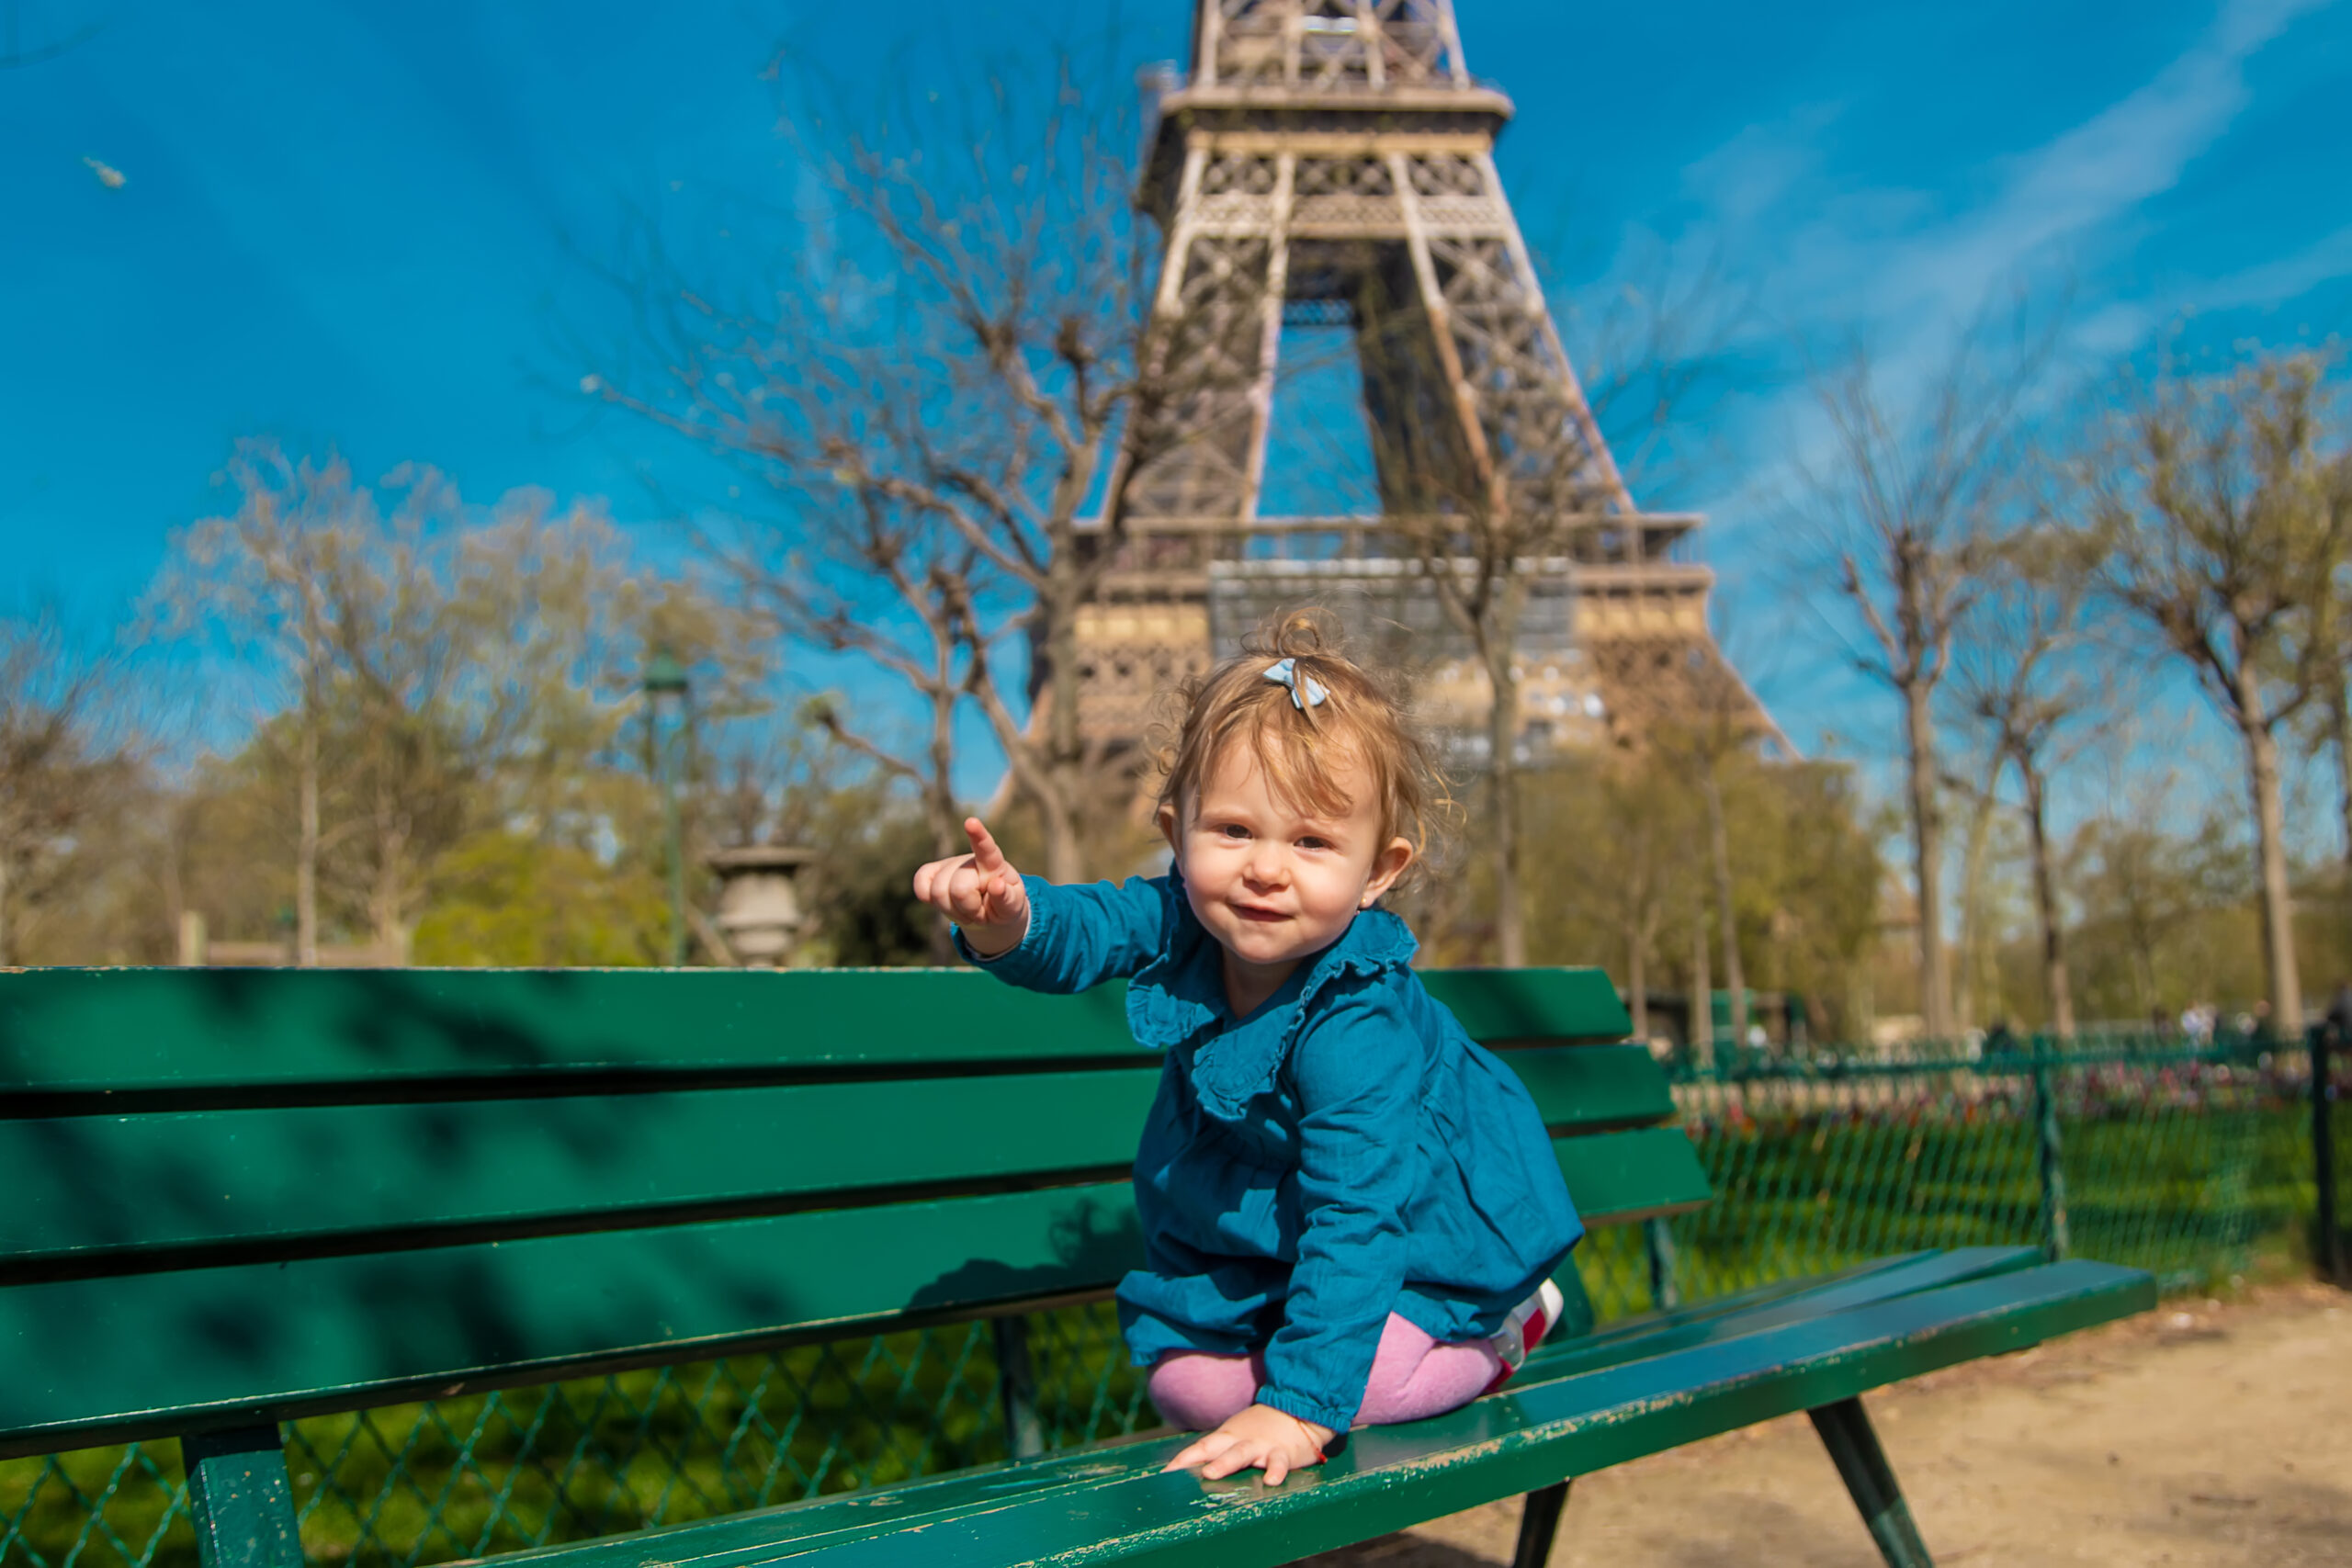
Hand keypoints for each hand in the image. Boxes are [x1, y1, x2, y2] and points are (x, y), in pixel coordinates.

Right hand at [911, 818, 1030, 955]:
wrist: (987, 912)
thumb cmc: (1001, 906)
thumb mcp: (1012, 908)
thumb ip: (1007, 899)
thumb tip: (997, 884)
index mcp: (993, 864)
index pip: (986, 848)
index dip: (978, 835)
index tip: (971, 822)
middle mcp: (968, 860)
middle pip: (959, 888)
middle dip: (969, 909)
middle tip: (980, 914)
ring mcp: (948, 865)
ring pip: (938, 892)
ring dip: (953, 911)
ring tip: (967, 911)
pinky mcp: (930, 874)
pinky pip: (921, 888)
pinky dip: (932, 902)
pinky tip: (947, 903)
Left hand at [1163, 1403, 1333, 1484]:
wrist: (1298, 1411)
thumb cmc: (1263, 1429)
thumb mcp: (1238, 1436)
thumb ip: (1220, 1451)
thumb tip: (1196, 1471)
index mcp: (1228, 1437)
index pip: (1201, 1447)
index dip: (1183, 1460)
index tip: (1165, 1473)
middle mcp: (1241, 1440)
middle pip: (1215, 1448)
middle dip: (1195, 1459)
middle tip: (1177, 1471)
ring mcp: (1261, 1445)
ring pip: (1242, 1453)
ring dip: (1225, 1462)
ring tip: (1211, 1473)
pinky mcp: (1283, 1453)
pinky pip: (1279, 1462)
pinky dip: (1275, 1471)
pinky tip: (1271, 1481)